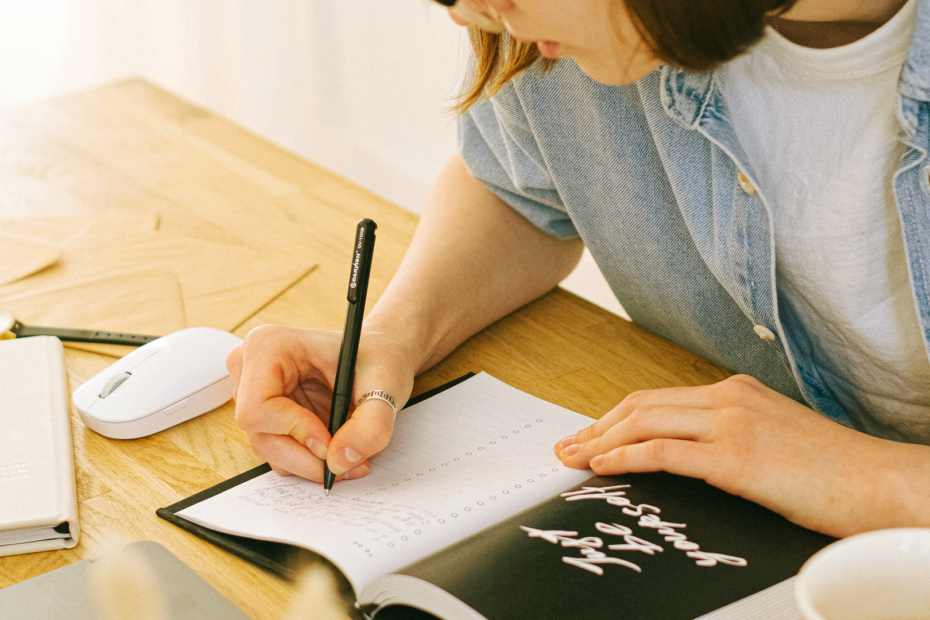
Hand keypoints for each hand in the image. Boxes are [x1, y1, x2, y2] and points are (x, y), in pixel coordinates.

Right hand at [227, 324, 415, 482]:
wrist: (377, 358)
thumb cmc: (376, 359)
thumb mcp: (384, 386)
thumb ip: (370, 426)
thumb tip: (338, 462)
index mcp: (268, 346)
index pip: (258, 409)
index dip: (296, 432)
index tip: (332, 441)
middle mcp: (249, 367)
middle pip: (260, 435)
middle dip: (306, 458)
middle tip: (348, 464)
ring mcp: (250, 392)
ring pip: (267, 448)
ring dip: (309, 462)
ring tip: (349, 455)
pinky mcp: (262, 413)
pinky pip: (275, 450)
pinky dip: (306, 459)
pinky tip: (335, 448)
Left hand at [554, 375, 929, 536]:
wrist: (878, 483)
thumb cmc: (832, 471)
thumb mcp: (774, 439)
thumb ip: (731, 437)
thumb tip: (689, 455)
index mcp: (735, 391)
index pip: (658, 398)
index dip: (616, 416)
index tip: (590, 434)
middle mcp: (728, 398)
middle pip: (641, 404)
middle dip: (597, 425)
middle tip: (567, 445)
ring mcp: (731, 423)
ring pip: (644, 421)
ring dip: (600, 441)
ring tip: (572, 458)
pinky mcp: (735, 455)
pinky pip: (662, 451)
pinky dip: (625, 457)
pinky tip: (602, 466)